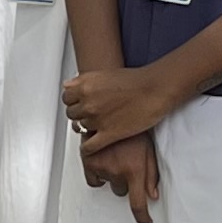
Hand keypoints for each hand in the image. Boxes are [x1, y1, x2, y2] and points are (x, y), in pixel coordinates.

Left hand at [59, 62, 175, 160]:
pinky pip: (89, 146)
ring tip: (94, 127)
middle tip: (88, 115)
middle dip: (79, 115)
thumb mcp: (103, 74)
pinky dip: (88, 148)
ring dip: (85, 129)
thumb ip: (82, 80)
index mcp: (85, 86)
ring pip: (79, 129)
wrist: (154, 90)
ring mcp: (97, 120)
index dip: (73, 101)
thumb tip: (68, 86)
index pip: (66, 98)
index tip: (78, 104)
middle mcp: (88, 103)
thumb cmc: (135, 81)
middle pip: (71, 114)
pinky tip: (91, 147)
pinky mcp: (108, 134)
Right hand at [81, 131, 159, 222]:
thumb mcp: (149, 150)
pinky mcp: (87, 158)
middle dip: (124, 181)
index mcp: (134, 170)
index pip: (138, 203)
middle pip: (120, 190)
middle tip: (126, 162)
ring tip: (115, 155)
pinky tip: (103, 159)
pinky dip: (96, 172)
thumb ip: (151, 175)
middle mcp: (116, 170)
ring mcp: (101, 165)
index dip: (142, 216)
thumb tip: (153, 195)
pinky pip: (92, 178)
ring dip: (110, 174)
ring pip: (106, 183)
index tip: (145, 220)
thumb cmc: (137, 125)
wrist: (122, 105)